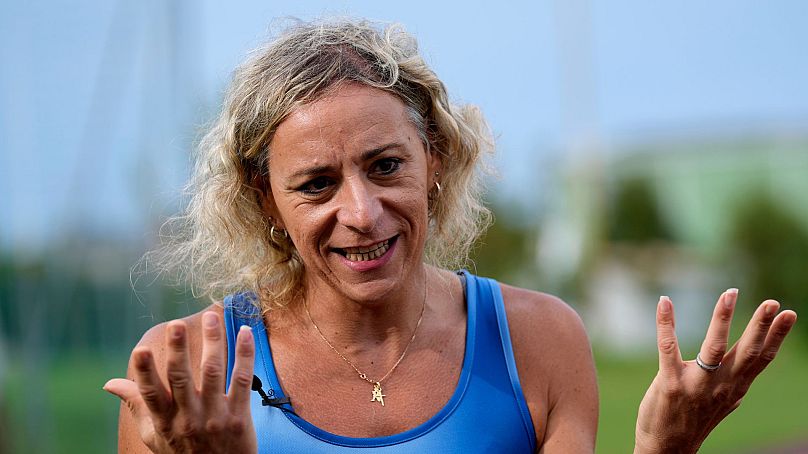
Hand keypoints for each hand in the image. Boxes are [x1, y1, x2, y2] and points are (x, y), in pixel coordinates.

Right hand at [104, 312, 257, 452]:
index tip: (139, 350)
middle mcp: (189, 418)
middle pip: (182, 378)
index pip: (151, 393)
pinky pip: (242, 380)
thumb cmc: (182, 452)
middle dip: (178, 350)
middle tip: (176, 324)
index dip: (144, 372)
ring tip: (211, 318)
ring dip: (213, 342)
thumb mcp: (154, 434)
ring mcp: (215, 416)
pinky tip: (244, 333)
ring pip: (214, 373)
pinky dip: (244, 355)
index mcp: (165, 420)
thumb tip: (109, 384)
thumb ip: (136, 405)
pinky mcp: (240, 416)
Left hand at [635, 290, 796, 452]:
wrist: (667, 448)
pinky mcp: (670, 383)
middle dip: (760, 326)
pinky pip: (668, 347)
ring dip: (722, 319)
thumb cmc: (694, 418)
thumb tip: (750, 364)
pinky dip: (666, 322)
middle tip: (772, 303)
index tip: (788, 314)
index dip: (775, 336)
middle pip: (746, 352)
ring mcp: (696, 384)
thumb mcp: (722, 400)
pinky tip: (665, 301)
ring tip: (730, 294)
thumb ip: (733, 379)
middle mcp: (720, 385)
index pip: (760, 358)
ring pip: (714, 347)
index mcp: (735, 386)